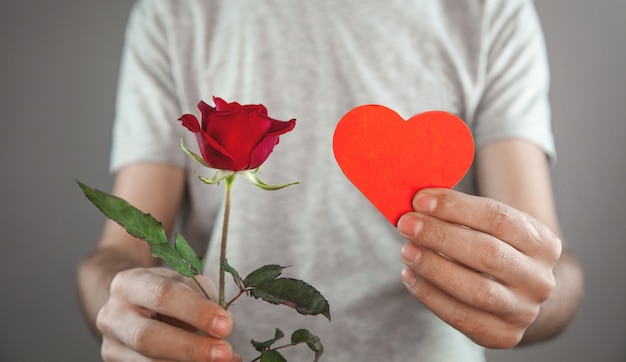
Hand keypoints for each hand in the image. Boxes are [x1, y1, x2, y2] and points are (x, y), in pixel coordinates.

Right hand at [96, 267, 238, 361]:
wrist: (128, 306)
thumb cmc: (163, 292)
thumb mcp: (181, 282)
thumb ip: (202, 298)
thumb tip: (225, 325)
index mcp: (130, 283)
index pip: (163, 295)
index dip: (196, 312)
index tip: (225, 325)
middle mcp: (113, 315)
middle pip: (148, 337)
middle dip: (190, 347)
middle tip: (224, 353)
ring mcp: (111, 345)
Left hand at [398, 188, 561, 347]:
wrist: (517, 292)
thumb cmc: (495, 248)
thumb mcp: (491, 226)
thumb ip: (462, 213)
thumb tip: (419, 202)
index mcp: (542, 242)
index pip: (498, 219)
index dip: (456, 208)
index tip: (421, 200)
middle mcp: (539, 279)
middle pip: (487, 253)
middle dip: (440, 236)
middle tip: (407, 224)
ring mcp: (523, 311)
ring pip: (475, 290)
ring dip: (433, 267)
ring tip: (407, 250)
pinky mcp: (502, 335)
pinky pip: (460, 316)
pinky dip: (429, 295)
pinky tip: (410, 276)